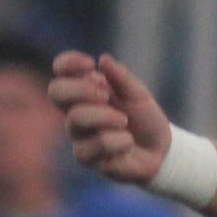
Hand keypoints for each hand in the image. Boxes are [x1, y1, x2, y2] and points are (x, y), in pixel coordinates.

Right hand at [50, 53, 172, 189]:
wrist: (160, 151)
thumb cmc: (144, 119)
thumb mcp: (138, 94)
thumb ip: (121, 77)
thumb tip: (103, 59)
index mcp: (84, 92)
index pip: (60, 73)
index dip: (67, 63)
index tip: (90, 63)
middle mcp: (75, 112)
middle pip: (56, 92)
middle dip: (81, 89)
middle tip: (106, 95)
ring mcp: (78, 135)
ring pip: (77, 118)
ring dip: (106, 116)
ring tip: (124, 121)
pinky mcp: (87, 157)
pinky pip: (97, 143)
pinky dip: (119, 140)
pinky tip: (128, 142)